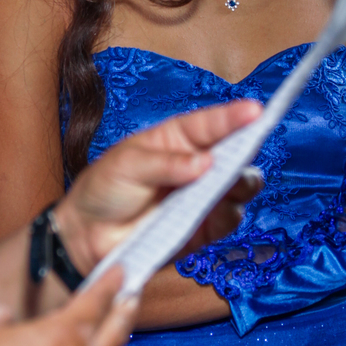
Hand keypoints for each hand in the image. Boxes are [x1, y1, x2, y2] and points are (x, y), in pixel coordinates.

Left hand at [53, 101, 263, 274]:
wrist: (89, 235)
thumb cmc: (105, 189)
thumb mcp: (126, 165)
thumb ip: (166, 164)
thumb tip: (205, 163)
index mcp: (177, 138)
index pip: (211, 124)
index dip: (234, 116)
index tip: (256, 110)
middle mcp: (197, 164)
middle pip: (236, 153)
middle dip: (246, 150)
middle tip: (245, 152)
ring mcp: (203, 196)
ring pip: (240, 186)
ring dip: (240, 184)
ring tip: (228, 184)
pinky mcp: (205, 227)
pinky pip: (229, 219)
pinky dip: (228, 215)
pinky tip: (215, 211)